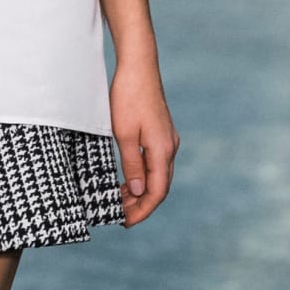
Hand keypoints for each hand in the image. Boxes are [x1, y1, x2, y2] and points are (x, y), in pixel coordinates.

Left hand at [109, 59, 178, 227]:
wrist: (139, 66)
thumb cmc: (128, 97)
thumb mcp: (123, 134)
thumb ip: (132, 164)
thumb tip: (138, 192)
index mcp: (162, 150)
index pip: (156, 192)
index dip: (141, 211)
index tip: (124, 222)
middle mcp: (170, 148)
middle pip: (159, 187)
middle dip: (140, 206)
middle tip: (119, 216)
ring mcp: (167, 140)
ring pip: (158, 176)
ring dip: (141, 192)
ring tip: (119, 201)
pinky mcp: (161, 134)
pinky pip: (155, 163)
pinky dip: (142, 177)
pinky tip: (127, 180)